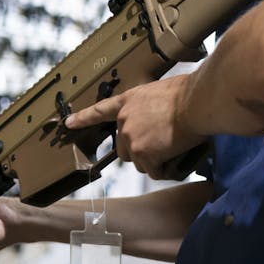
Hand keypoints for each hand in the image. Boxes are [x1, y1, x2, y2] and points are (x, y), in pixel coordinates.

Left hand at [64, 74, 204, 177]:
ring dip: (153, 161)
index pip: (100, 111)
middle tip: (160, 144)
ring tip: (171, 149)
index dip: (83, 118)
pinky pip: (152, 171)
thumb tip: (159, 117)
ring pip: (139, 162)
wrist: (195, 102)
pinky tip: (174, 159)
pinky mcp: (143, 154)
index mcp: (128, 102)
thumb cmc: (187, 93)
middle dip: (140, 151)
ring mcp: (131, 138)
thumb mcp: (160, 92)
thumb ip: (150, 106)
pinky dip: (163, 170)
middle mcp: (124, 121)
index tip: (68, 123)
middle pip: (125, 148)